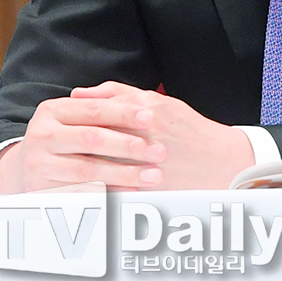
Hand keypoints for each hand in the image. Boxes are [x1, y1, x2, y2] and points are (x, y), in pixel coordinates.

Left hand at [0, 81, 254, 193]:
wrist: (220, 160)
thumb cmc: (189, 128)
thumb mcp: (161, 102)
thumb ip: (123, 94)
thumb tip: (85, 93)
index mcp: (149, 109)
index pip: (104, 107)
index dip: (81, 111)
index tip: (65, 113)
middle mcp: (148, 132)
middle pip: (100, 134)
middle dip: (78, 137)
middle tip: (61, 140)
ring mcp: (149, 161)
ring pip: (104, 162)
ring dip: (83, 162)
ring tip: (68, 162)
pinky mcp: (151, 185)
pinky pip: (115, 187)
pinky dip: (98, 186)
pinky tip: (85, 186)